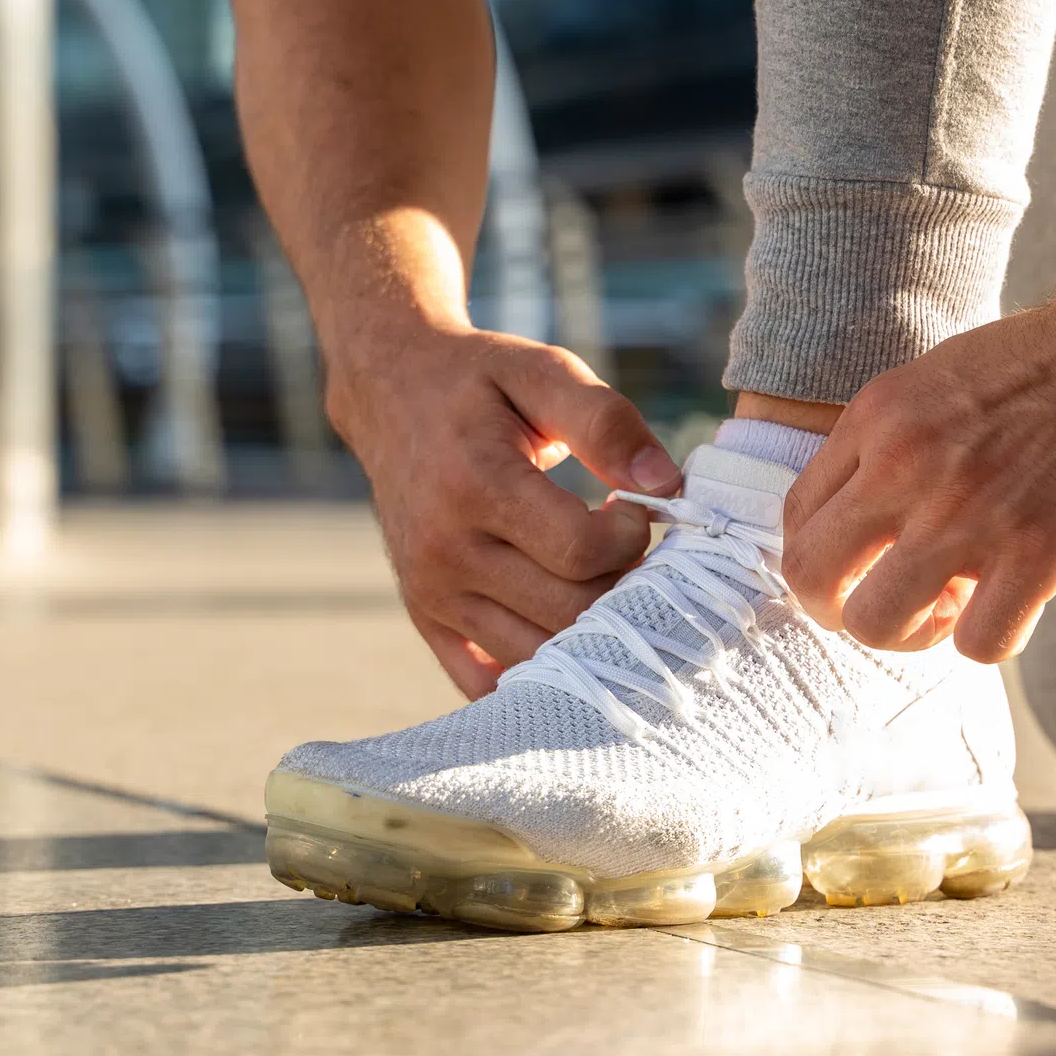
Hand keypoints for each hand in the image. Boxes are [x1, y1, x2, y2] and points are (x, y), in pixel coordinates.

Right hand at [327, 322, 680, 696]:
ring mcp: (431, 593)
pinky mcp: (426, 618)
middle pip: (569, 612)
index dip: (631, 535)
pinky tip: (565, 625)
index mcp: (474, 484)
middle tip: (628, 548)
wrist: (389, 394)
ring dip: (592, 629)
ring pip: (541, 657)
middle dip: (621, 585)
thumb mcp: (542, 372)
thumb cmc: (478, 382)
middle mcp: (444, 550)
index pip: (580, 550)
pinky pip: (490, 683)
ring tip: (600, 576)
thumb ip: (606, 421)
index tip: (633, 505)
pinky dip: (539, 672)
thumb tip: (666, 484)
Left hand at [781, 276, 1055, 662]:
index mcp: (876, 419)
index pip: (796, 520)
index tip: (868, 565)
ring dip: (910, 635)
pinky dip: (990, 639)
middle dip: (842, 610)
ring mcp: (970, 510)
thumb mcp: (936, 382)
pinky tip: (1015, 603)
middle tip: (896, 601)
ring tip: (954, 606)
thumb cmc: (1050, 364)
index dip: (825, 562)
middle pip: (811, 580)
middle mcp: (906, 464)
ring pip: (877, 624)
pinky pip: (978, 643)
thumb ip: (889, 445)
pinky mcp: (1042, 548)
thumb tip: (861, 521)